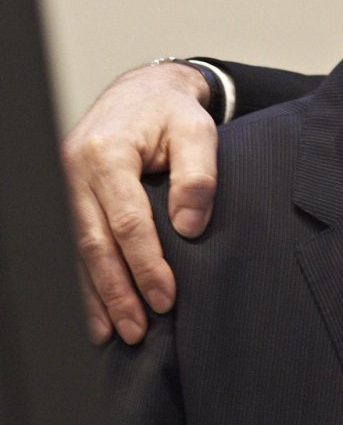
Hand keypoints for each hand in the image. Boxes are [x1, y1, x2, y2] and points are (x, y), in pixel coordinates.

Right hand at [61, 62, 217, 344]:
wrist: (141, 91)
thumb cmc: (172, 112)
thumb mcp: (197, 131)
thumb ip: (198, 176)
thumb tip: (189, 227)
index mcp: (108, 153)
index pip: (127, 222)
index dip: (146, 264)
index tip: (167, 298)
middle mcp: (74, 170)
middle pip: (95, 243)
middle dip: (117, 292)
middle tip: (139, 330)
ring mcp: (63, 183)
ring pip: (77, 250)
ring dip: (96, 295)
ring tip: (114, 333)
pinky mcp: (65, 195)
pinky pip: (72, 243)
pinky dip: (84, 279)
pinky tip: (94, 310)